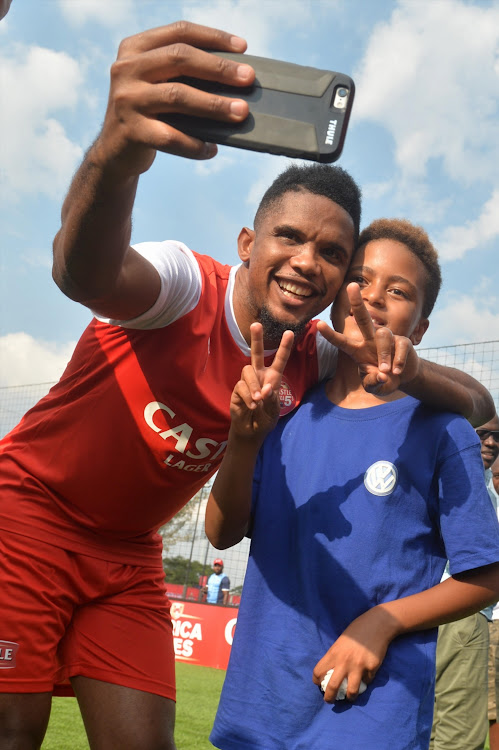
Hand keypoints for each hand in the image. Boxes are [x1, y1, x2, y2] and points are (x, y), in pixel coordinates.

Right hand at [93, 20, 254, 176]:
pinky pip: (171, 136)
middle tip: (248, 78)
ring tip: (240, 112)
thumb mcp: (157, 84)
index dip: (213, 37)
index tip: (243, 47)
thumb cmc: (148, 114)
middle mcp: (126, 69)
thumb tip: (235, 75)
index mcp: (135, 49)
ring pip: (177, 95)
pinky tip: (212, 149)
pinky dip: (195, 144)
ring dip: (214, 104)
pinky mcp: (131, 131)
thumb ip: (183, 74)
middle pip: (180, 58)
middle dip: (218, 68)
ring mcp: (126, 100)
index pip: (179, 32)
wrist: (115, 152)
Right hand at [229, 322, 293, 439]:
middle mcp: (259, 376)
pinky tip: (252, 406)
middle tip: (256, 324)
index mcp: (273, 378)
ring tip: (258, 400)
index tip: (289, 332)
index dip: (284, 347)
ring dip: (254, 385)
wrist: (252, 431)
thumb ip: (271, 399)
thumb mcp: (274, 410)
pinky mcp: (237, 391)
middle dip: (256, 339)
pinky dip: (248, 397)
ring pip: (247, 371)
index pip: (280, 360)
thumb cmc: (266, 418)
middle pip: (257, 354)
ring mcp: (247, 382)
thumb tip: (265, 388)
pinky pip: (241, 387)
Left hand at [312, 606, 396, 702]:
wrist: (376, 624)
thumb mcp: (340, 642)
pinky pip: (367, 681)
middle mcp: (344, 662)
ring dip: (350, 697)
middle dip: (329, 698)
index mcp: (333, 653)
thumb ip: (336, 656)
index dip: (316, 680)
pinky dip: (366, 681)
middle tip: (330, 701)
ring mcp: (358, 666)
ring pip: (351, 691)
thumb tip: (332, 672)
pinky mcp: (372, 668)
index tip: (319, 684)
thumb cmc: (356, 632)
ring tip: (350, 697)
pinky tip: (367, 675)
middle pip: (332, 687)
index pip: (318, 671)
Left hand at [317, 283, 419, 394]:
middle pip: (364, 318)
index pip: (342, 341)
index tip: (318, 324)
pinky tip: (397, 370)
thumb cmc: (383, 379)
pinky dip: (399, 360)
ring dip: (384, 355)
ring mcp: (387, 338)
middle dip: (357, 302)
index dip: (330, 334)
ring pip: (383, 336)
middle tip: (351, 285)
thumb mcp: (375, 386)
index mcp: (358, 350)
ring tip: (386, 371)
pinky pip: (400, 346)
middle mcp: (370, 340)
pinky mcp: (402, 341)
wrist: (403, 376)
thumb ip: (373, 383)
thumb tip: (380, 376)